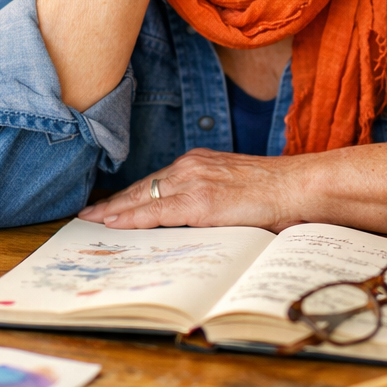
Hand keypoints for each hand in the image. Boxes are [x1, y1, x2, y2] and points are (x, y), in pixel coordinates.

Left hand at [78, 148, 309, 231]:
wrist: (298, 186)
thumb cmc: (276, 193)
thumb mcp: (236, 189)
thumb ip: (212, 198)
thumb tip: (196, 221)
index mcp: (199, 162)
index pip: (155, 181)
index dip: (130, 196)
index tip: (110, 206)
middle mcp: (191, 165)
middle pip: (142, 186)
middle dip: (114, 203)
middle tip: (87, 214)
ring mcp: (194, 181)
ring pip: (143, 196)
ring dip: (115, 211)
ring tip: (91, 221)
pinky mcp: (200, 200)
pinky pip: (157, 211)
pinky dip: (132, 218)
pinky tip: (113, 224)